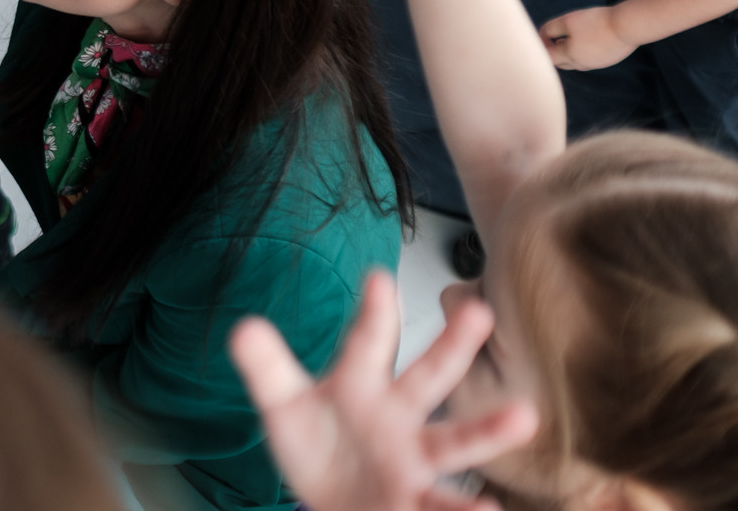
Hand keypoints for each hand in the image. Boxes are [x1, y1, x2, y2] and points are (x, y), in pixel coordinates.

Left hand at [231, 272, 535, 510]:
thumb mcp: (283, 405)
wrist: (332, 498)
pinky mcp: (416, 500)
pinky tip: (490, 508)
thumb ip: (267, 368)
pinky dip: (469, 508)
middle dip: (451, 345)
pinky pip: (444, 505)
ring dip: (489, 430)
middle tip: (478, 310)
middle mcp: (398, 413)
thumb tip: (242, 328)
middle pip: (427, 375)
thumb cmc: (318, 442)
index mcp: (362, 381)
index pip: (368, 340)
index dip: (373, 311)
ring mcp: (413, 458)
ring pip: (455, 441)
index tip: (378, 277)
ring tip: (524, 417)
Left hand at [539, 4, 635, 69]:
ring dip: (568, 52)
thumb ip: (551, 28)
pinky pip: (590, 58)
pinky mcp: (609, 59)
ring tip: (566, 39)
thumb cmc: (596, 21)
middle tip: (551, 38)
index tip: (544, 33)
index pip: (548, 57)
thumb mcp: (568, 21)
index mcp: (570, 56)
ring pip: (576, 62)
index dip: (542, 44)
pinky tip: (586, 40)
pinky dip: (583, 51)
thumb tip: (542, 34)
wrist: (628, 27)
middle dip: (554, 51)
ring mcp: (597, 63)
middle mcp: (582, 64)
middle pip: (561, 62)